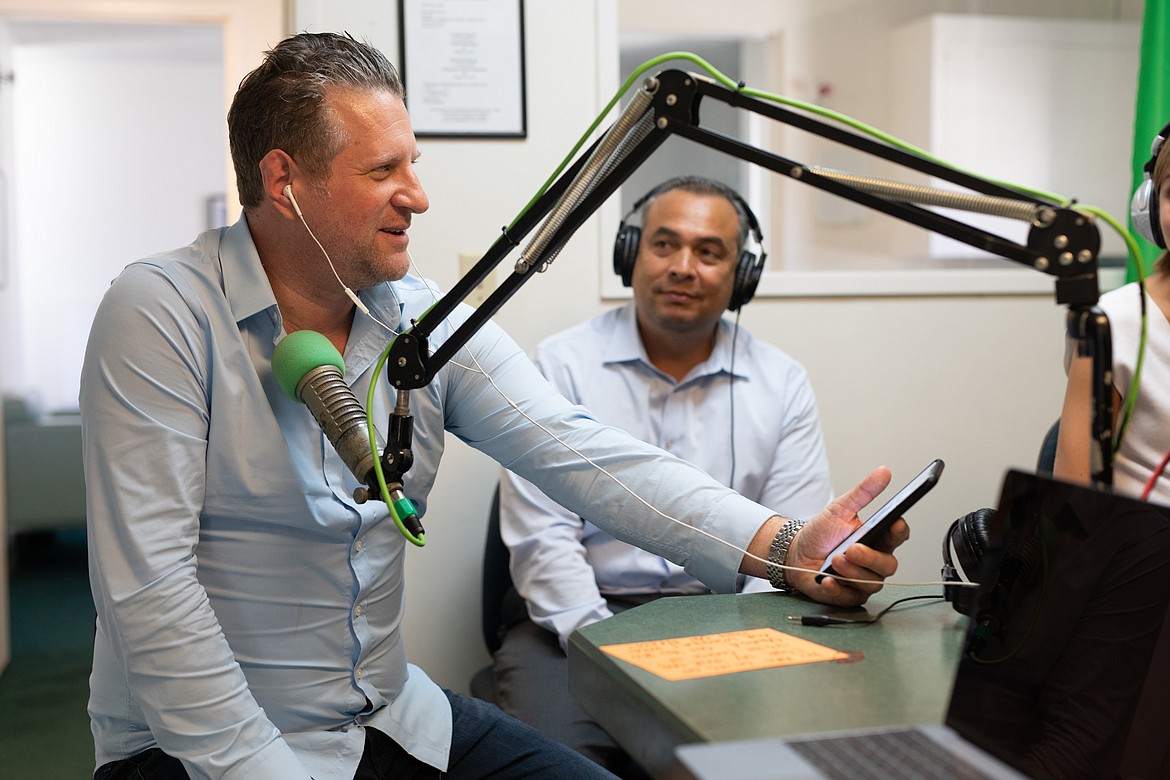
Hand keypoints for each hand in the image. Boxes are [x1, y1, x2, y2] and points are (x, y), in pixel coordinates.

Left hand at [787, 466, 909, 605]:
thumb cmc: (822, 532)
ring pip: (870, 583)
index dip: (899, 531)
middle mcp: (874, 562)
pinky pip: (850, 597)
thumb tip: (884, 472)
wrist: (796, 553)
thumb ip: (864, 492)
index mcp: (877, 538)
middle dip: (869, 558)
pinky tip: (827, 580)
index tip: (895, 524)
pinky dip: (838, 589)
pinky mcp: (847, 595)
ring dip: (851, 572)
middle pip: (887, 565)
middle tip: (851, 549)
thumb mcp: (840, 508)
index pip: (898, 536)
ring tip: (834, 560)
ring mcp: (862, 580)